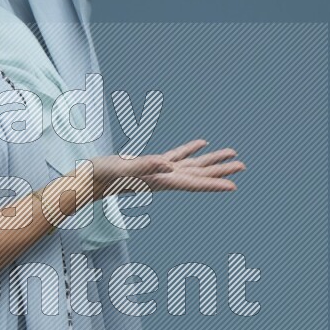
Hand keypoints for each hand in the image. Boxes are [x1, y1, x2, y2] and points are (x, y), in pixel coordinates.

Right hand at [89, 139, 245, 200]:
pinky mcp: (150, 164)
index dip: (213, 184)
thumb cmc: (101, 176)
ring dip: (211, 161)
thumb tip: (168, 165)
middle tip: (242, 165)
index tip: (234, 185)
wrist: (87, 182)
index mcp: (160, 180)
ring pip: (191, 166)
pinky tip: (201, 144)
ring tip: (231, 155)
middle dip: (220, 171)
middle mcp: (163, 179)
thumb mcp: (123, 169)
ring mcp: (158, 172)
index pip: (192, 183)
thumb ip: (145, 166)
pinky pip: (177, 157)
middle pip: (197, 176)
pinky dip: (190, 150)